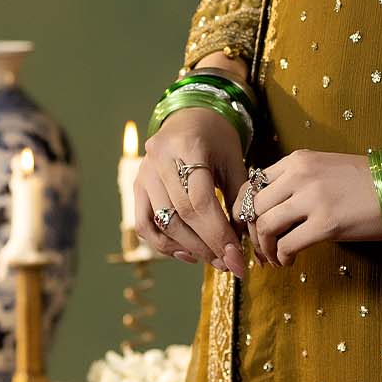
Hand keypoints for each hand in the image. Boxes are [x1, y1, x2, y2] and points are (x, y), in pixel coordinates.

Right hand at [137, 108, 249, 277]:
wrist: (190, 116)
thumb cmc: (217, 138)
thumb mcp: (234, 160)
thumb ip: (239, 198)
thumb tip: (244, 241)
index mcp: (187, 148)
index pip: (200, 201)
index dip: (218, 234)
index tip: (236, 258)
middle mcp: (159, 160)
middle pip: (180, 215)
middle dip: (207, 246)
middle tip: (230, 264)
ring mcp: (144, 173)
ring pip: (161, 223)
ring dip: (189, 248)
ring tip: (214, 260)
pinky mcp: (137, 185)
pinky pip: (144, 224)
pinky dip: (164, 244)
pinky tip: (187, 254)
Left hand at [232, 145, 381, 267]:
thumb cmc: (369, 183)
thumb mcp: (326, 169)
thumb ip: (298, 181)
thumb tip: (272, 208)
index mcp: (298, 160)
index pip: (252, 184)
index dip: (244, 211)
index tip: (251, 228)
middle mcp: (300, 175)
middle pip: (253, 207)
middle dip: (251, 233)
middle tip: (261, 249)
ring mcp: (313, 198)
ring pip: (266, 226)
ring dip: (265, 248)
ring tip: (274, 259)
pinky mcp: (327, 223)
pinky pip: (288, 244)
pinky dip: (282, 257)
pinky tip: (290, 262)